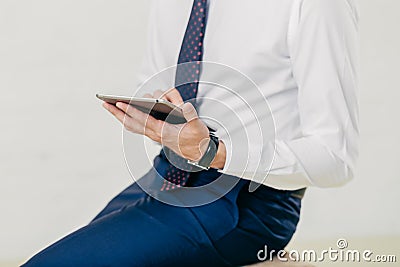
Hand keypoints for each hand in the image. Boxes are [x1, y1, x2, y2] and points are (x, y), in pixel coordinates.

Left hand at [102, 88, 218, 162]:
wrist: (200, 153)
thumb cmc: (198, 138)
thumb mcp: (197, 125)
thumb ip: (190, 115)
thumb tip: (184, 105)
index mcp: (164, 131)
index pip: (144, 119)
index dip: (132, 111)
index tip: (120, 102)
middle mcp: (156, 134)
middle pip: (132, 123)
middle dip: (118, 113)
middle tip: (105, 103)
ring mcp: (154, 135)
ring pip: (133, 126)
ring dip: (121, 116)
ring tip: (111, 106)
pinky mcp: (156, 135)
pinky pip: (137, 127)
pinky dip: (128, 120)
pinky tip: (123, 114)